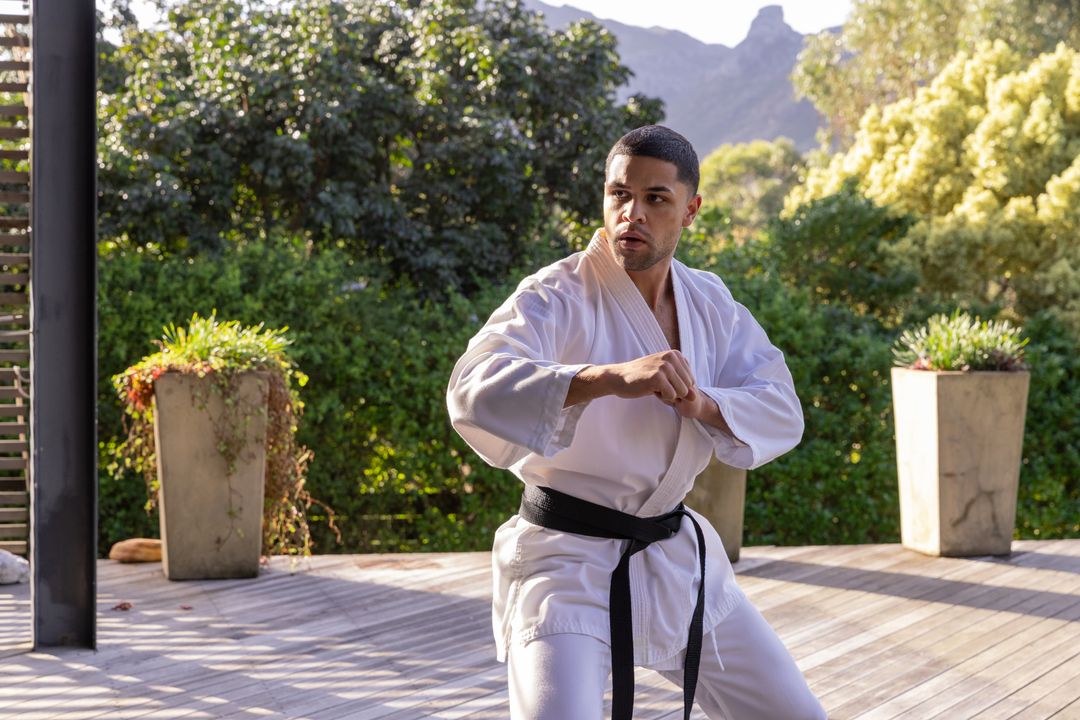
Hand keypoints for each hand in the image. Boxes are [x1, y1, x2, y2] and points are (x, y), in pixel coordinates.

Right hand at [566, 350, 699, 408]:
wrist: (619, 378)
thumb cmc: (642, 378)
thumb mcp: (665, 378)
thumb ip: (682, 386)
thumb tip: (694, 397)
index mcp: (675, 354)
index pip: (691, 380)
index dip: (677, 386)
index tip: (662, 381)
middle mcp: (671, 357)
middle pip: (688, 387)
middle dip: (674, 392)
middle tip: (657, 385)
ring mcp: (664, 366)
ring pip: (681, 393)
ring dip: (668, 395)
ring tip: (653, 387)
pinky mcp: (657, 377)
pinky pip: (671, 396)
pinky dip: (662, 398)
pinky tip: (650, 390)